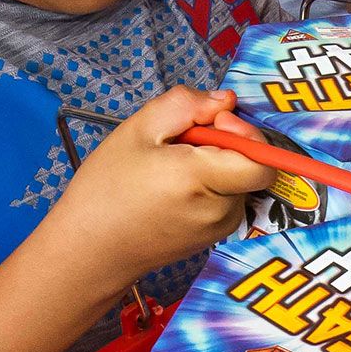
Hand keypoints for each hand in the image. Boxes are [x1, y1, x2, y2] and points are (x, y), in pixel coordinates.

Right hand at [41, 88, 274, 285]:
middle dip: (224, 145)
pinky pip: (226, 200)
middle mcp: (220, 210)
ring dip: (215, 167)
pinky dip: (209, 187)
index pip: (263, 161)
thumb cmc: (105, 190)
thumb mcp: (137, 130)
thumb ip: (186, 105)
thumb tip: (226, 100)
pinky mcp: (213, 238)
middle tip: (181, 145)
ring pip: (238, 182)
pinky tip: (172, 190)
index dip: (246, 134)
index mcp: (202, 180)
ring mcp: (219, 228)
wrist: (88, 251)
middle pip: (249, 165)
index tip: (214, 124)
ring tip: (170, 170)